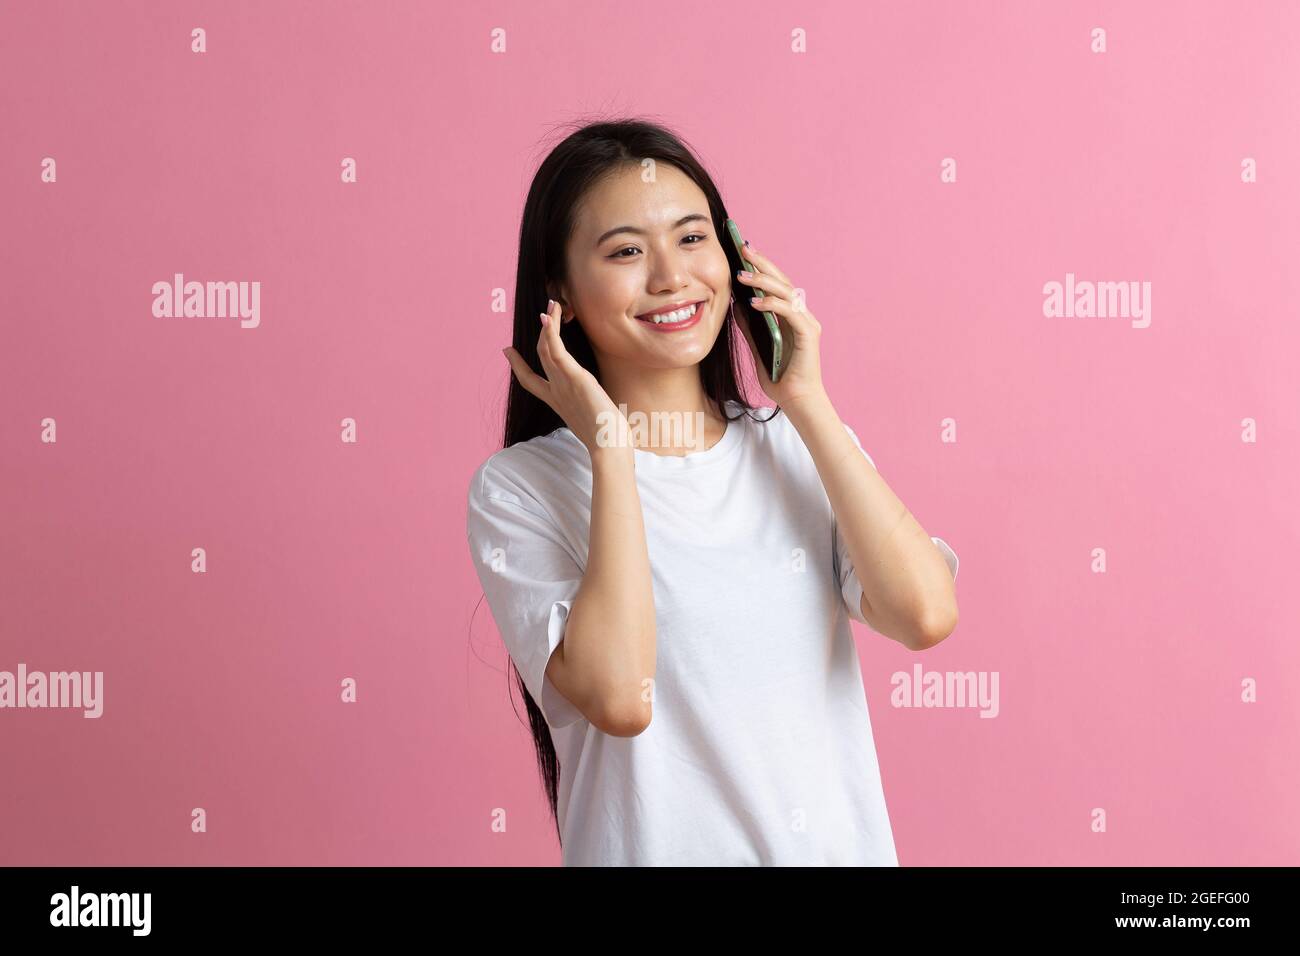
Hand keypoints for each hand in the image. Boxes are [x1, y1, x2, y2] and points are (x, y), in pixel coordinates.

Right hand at [503, 299, 632, 456]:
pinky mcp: (574, 377)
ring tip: (551, 304)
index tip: (507, 351)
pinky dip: (550, 332)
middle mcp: (556, 391)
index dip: (518, 365)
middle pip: (540, 357)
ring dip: (548, 324)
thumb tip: (599, 416)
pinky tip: (548, 317)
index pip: (531, 381)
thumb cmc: (606, 440)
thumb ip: (590, 414)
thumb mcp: (593, 423)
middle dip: (539, 334)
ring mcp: (563, 383)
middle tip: (542, 312)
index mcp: (557, 402)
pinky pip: (556, 350)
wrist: (608, 447)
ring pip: (546, 348)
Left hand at [733, 240, 827, 409]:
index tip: (741, 252)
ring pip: (786, 292)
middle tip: (742, 248)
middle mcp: (801, 314)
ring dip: (763, 281)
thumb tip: (736, 305)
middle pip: (781, 281)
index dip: (760, 266)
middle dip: (761, 263)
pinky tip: (754, 302)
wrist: (796, 400)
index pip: (775, 284)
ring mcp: (806, 322)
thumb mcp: (757, 347)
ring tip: (741, 274)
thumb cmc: (779, 376)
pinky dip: (772, 304)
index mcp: (789, 315)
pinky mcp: (809, 333)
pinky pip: (789, 312)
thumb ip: (750, 327)